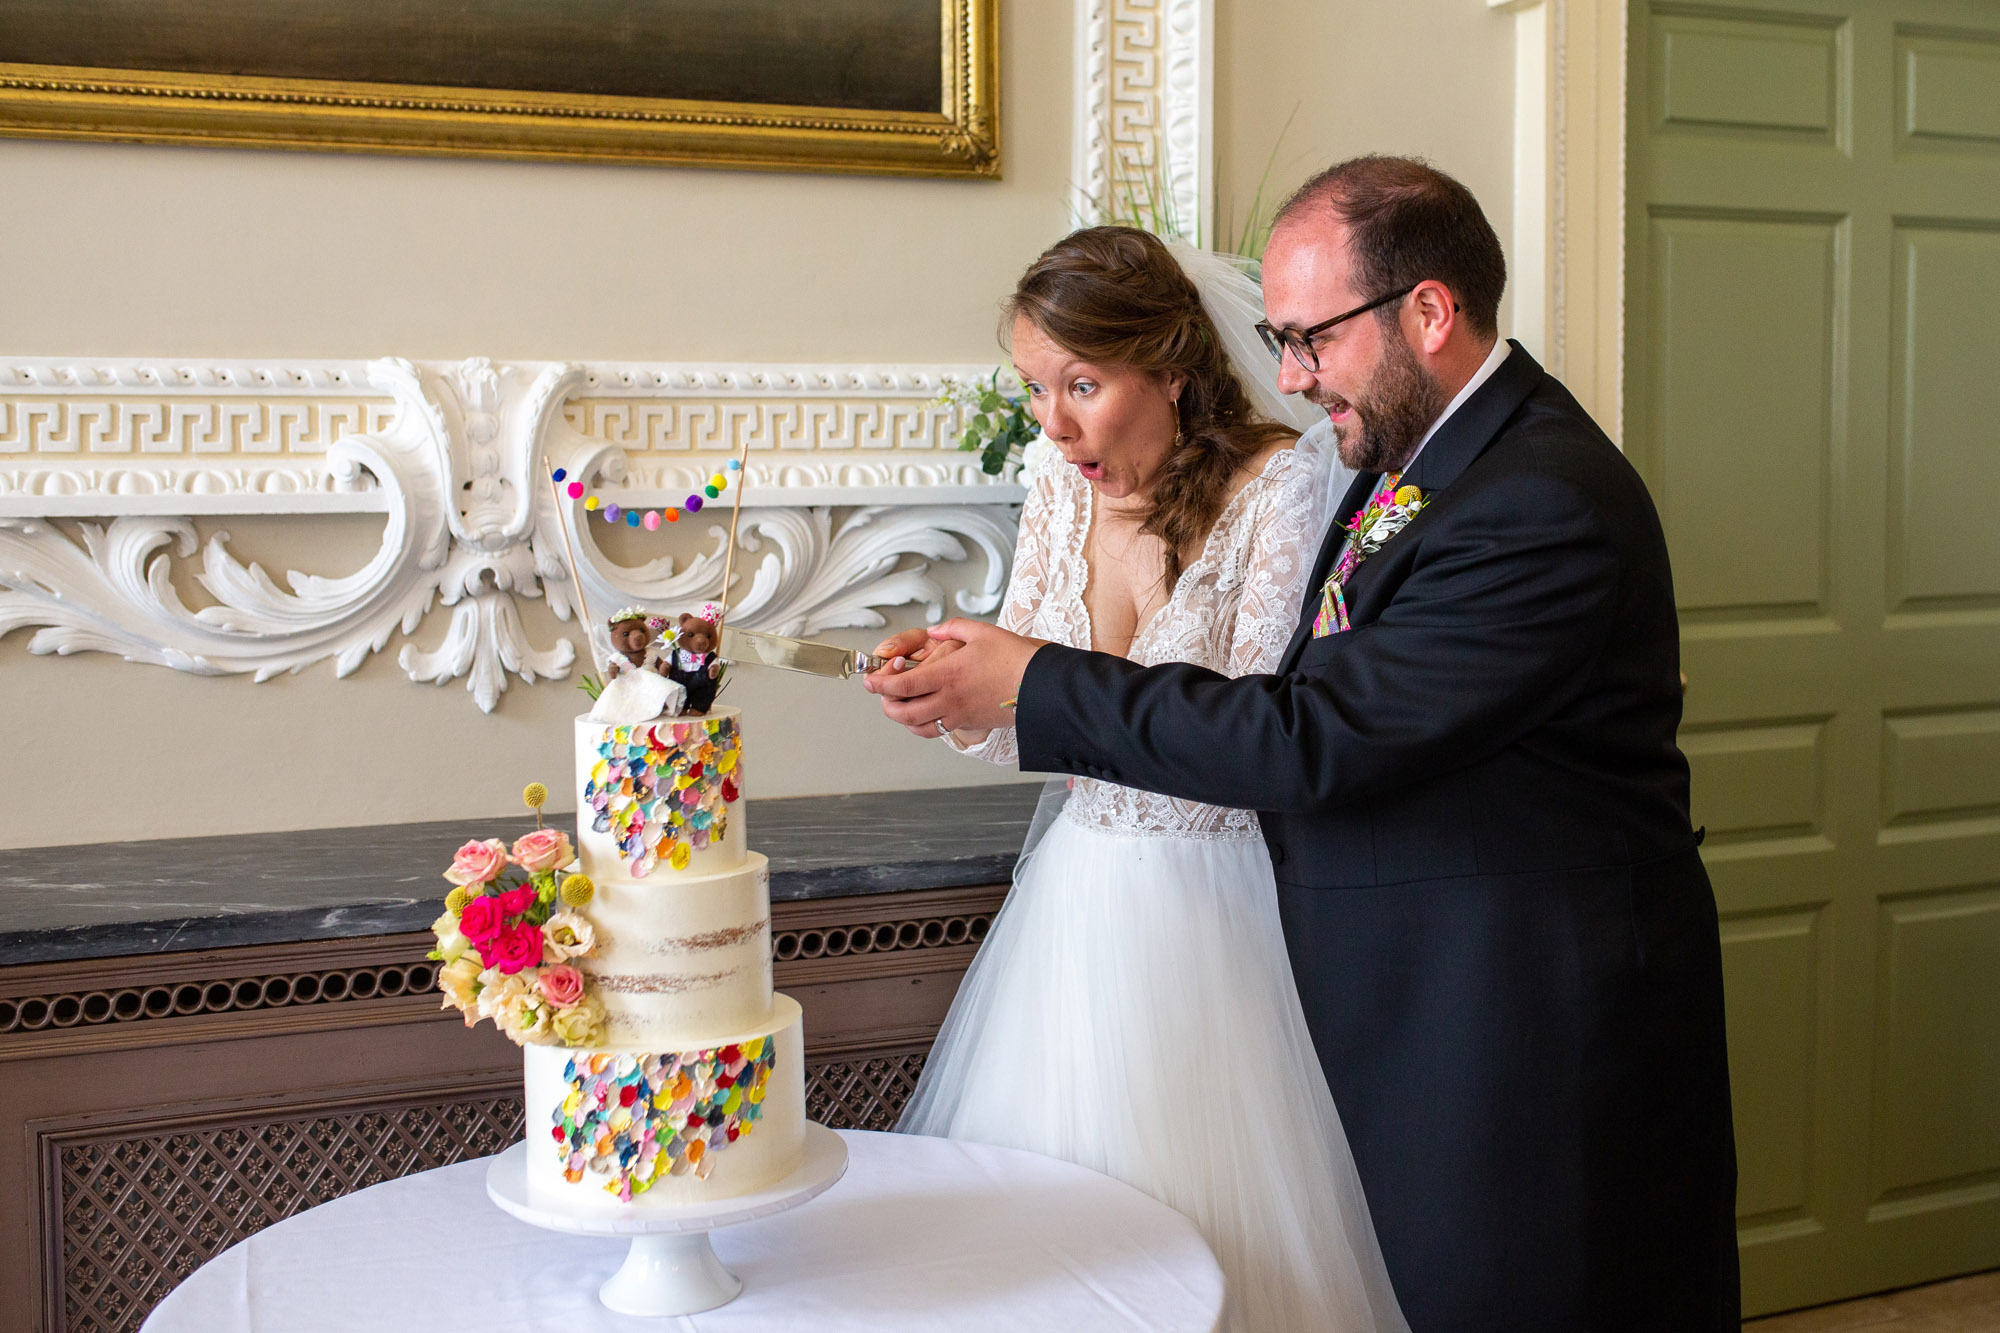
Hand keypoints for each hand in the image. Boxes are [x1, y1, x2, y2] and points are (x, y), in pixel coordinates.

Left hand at [864, 618, 1044, 735]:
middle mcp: (949, 699)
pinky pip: (937, 730)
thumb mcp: (981, 632)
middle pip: (902, 712)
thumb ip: (950, 629)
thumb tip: (931, 632)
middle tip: (881, 691)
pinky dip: (922, 725)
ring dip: (901, 717)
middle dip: (884, 703)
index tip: (870, 679)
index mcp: (947, 674)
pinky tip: (923, 714)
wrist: (1041, 686)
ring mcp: (958, 716)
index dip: (880, 684)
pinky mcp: (970, 725)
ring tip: (898, 704)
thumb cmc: (1014, 657)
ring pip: (917, 726)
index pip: (900, 686)